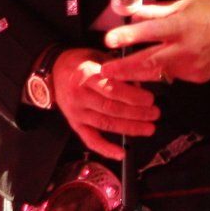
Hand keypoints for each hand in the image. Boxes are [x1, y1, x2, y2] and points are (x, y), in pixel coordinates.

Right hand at [50, 47, 157, 161]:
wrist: (55, 71)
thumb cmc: (80, 63)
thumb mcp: (99, 57)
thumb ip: (118, 71)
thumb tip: (139, 86)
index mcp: (86, 76)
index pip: (112, 89)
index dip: (132, 96)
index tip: (149, 99)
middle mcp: (80, 96)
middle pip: (111, 108)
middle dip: (137, 113)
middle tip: (154, 113)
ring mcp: (76, 112)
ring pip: (106, 124)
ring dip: (130, 128)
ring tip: (148, 128)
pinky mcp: (75, 124)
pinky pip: (91, 140)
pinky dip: (106, 149)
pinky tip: (121, 153)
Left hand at [100, 0, 209, 86]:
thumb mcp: (185, 4)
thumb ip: (157, 11)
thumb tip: (134, 13)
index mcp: (181, 25)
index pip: (148, 32)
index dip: (127, 37)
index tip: (109, 41)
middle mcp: (185, 48)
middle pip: (148, 62)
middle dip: (123, 69)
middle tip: (103, 72)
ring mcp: (192, 67)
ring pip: (158, 72)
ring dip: (139, 72)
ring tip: (121, 72)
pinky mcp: (198, 78)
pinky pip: (174, 75)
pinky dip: (166, 69)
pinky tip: (166, 62)